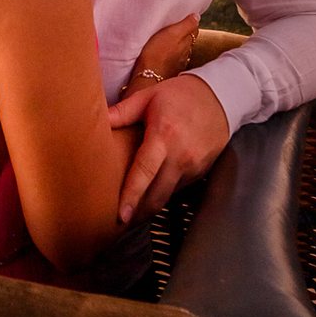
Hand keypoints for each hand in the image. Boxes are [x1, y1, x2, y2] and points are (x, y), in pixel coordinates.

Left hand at [110, 73, 227, 225]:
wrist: (220, 96)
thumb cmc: (180, 95)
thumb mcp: (148, 97)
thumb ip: (121, 112)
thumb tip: (95, 120)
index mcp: (164, 135)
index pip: (145, 171)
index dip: (132, 195)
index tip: (122, 215)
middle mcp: (181, 155)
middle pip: (157, 194)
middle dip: (138, 212)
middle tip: (119, 221)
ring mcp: (194, 166)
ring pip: (167, 195)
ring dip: (150, 205)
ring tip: (132, 211)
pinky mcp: (202, 171)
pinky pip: (178, 188)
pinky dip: (164, 192)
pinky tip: (152, 191)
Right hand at [123, 12, 200, 95]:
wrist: (146, 77)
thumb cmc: (157, 54)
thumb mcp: (171, 33)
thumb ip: (186, 25)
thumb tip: (197, 16)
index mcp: (187, 43)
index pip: (194, 30)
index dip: (189, 23)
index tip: (182, 17)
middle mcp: (186, 54)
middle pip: (189, 40)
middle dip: (184, 34)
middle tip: (175, 27)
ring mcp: (178, 64)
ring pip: (182, 51)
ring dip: (178, 46)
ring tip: (169, 40)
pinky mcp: (170, 71)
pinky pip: (174, 60)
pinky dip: (172, 56)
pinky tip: (166, 55)